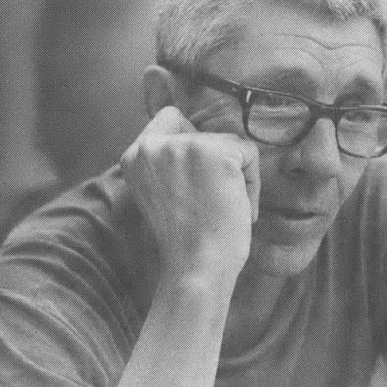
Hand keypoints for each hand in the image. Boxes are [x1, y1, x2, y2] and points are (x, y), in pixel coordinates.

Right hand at [120, 106, 259, 290]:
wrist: (196, 269)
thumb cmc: (186, 240)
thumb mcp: (162, 192)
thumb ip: (170, 163)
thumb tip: (203, 141)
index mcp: (134, 155)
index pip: (171, 117)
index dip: (193, 141)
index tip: (198, 179)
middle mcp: (153, 145)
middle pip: (205, 132)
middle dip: (217, 165)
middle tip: (211, 203)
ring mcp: (184, 146)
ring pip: (229, 143)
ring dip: (236, 176)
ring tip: (223, 208)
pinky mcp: (216, 152)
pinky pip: (249, 153)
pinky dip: (252, 182)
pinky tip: (238, 208)